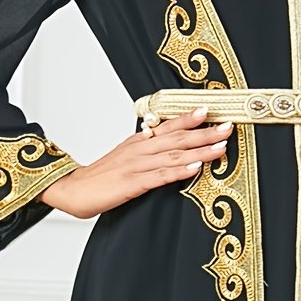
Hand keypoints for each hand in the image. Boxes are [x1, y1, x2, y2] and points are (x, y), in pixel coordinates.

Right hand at [38, 106, 233, 218]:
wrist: (73, 189)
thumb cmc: (101, 176)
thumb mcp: (124, 155)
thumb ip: (145, 147)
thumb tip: (163, 138)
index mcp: (139, 142)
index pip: (168, 126)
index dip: (189, 119)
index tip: (209, 111)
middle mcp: (140, 149)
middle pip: (177, 138)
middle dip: (204, 133)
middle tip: (227, 127)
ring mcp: (137, 166)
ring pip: (173, 156)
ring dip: (199, 151)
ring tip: (220, 147)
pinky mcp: (133, 184)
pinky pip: (159, 177)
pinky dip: (178, 172)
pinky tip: (194, 169)